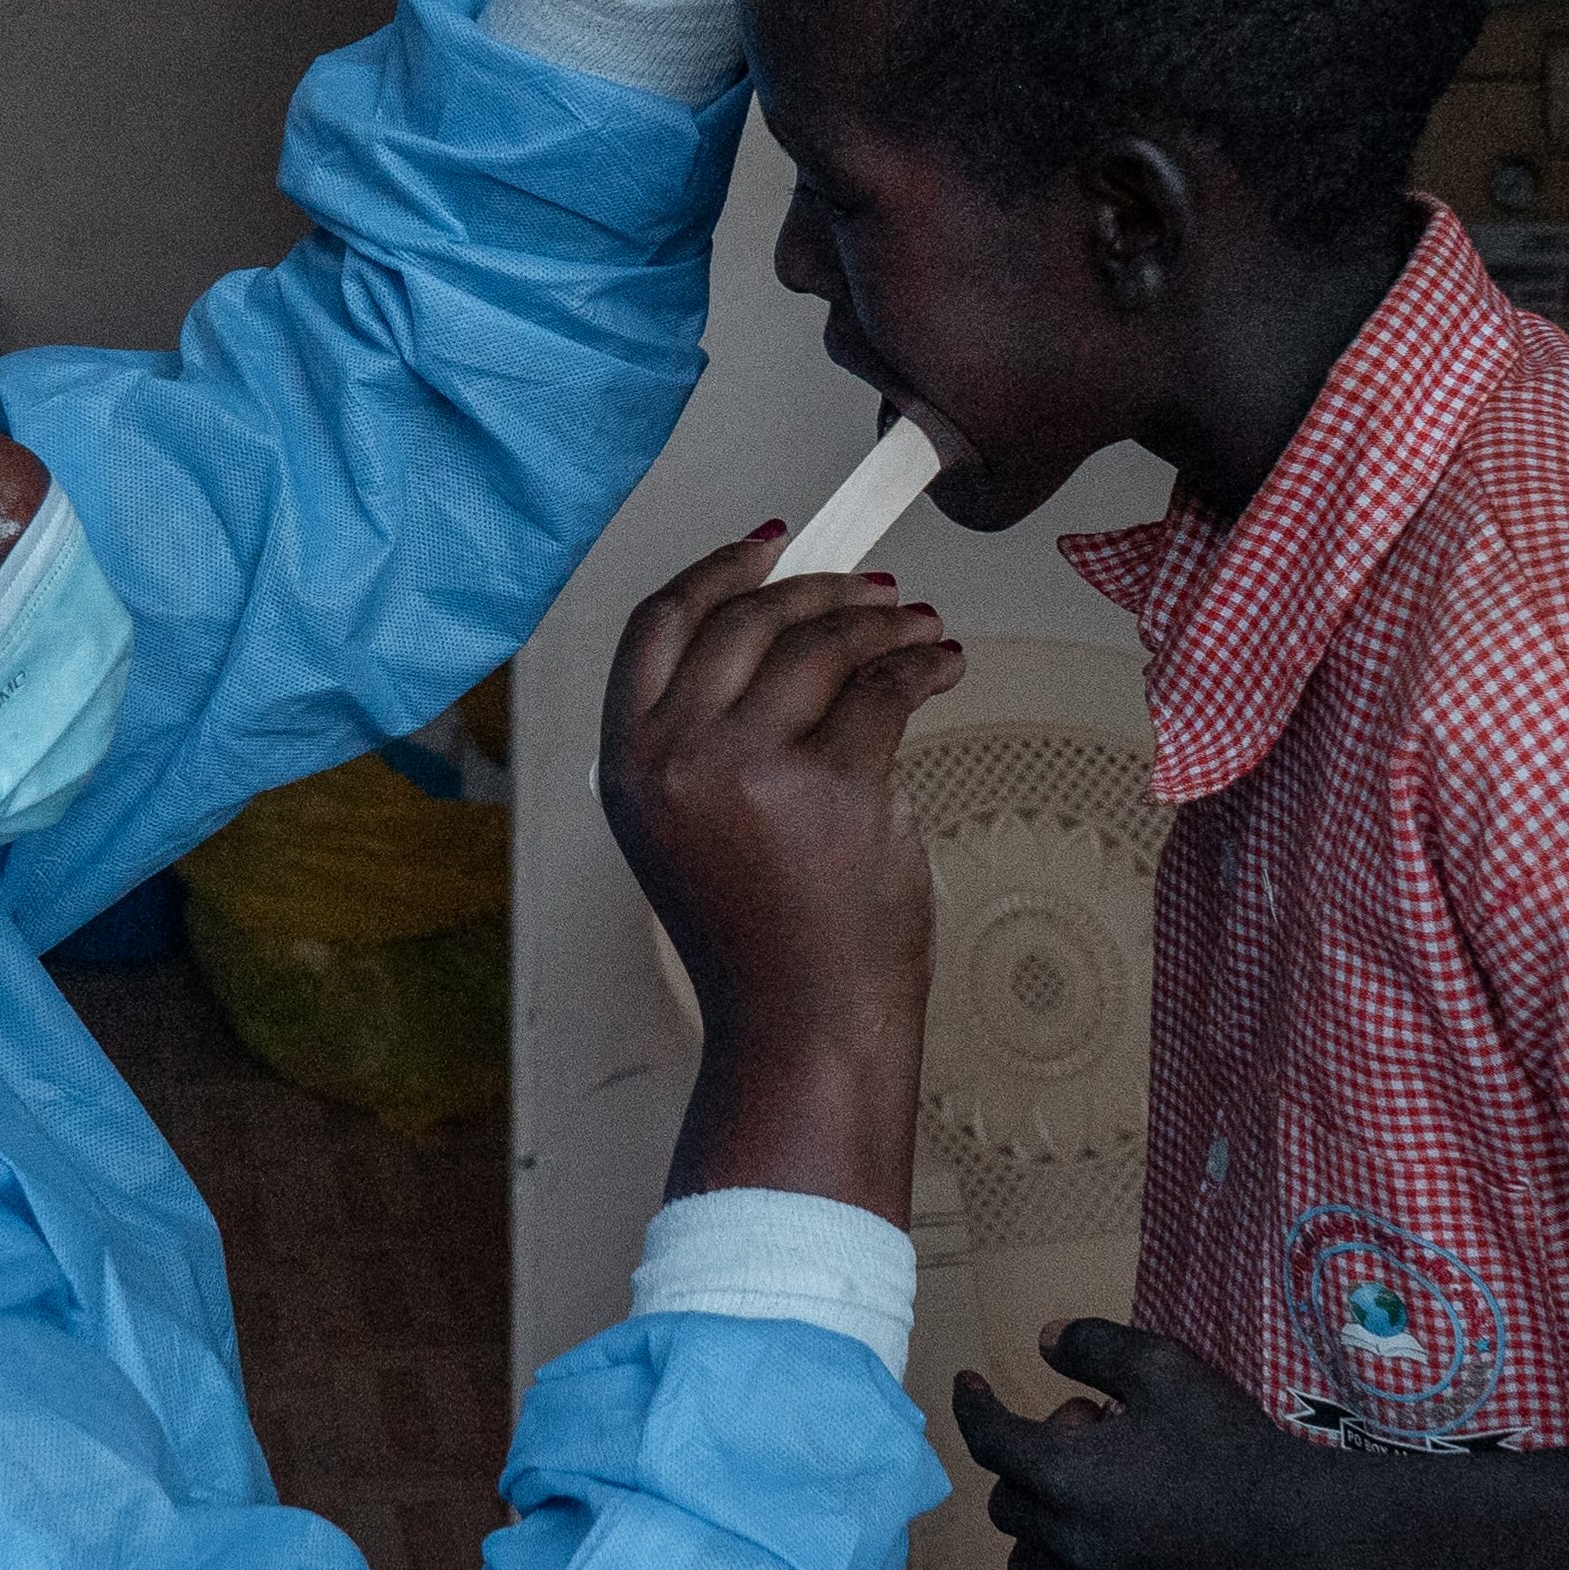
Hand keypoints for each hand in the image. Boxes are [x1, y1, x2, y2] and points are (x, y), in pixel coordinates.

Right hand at [601, 528, 962, 1222]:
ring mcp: (751, 771)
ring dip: (882, 623)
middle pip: (748, 621)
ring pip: (823, 645)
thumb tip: (789, 621)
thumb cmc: (761, 931)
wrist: (803, 1026)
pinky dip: (926, 663)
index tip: (771, 543)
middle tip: (875, 591)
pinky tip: (943, 663)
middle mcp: (675, 759)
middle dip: (822, 590)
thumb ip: (711, 730)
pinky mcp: (835, 788)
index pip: (658, 624)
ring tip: (919, 629)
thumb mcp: (690, 824)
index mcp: (625, 764)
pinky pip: (888, 687)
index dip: (718, 569)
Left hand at [953, 1318, 1335, 1569]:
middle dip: (1026, 1467)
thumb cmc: (1232, 1444)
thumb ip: (1096, 1347)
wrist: (1299, 1532)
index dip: (973, 1406)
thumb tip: (1045, 1341)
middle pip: (1007, 1505)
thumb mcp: (1166, 1370)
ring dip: (1049, 1525)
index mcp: (1062, 1475)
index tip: (969, 1384)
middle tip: (1092, 1434)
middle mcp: (1066, 1539)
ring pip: (1038, 1560)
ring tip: (1095, 1496)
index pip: (989, 1440)